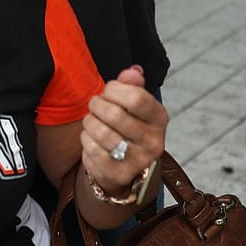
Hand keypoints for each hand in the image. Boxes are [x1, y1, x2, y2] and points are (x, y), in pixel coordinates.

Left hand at [81, 66, 167, 194]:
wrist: (122, 164)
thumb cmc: (125, 126)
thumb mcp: (132, 104)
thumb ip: (131, 85)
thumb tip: (133, 72)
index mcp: (159, 118)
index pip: (136, 97)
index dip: (114, 90)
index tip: (108, 91)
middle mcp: (154, 141)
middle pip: (115, 114)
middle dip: (97, 105)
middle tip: (95, 106)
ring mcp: (138, 160)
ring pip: (101, 132)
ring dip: (89, 122)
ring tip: (92, 121)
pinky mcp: (119, 173)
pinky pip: (93, 149)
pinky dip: (86, 140)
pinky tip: (91, 138)